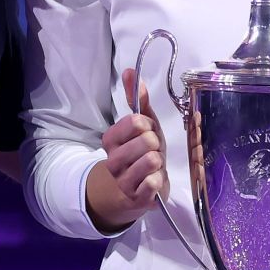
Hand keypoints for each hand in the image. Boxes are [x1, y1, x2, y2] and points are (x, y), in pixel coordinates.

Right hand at [103, 68, 168, 217]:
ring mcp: (123, 181)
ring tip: (153, 166)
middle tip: (151, 152)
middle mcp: (113, 160)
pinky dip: (159, 180)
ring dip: (158, 162)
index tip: (146, 132)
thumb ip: (137, 100)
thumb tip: (129, 71)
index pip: (135, 122)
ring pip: (152, 160)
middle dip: (156, 145)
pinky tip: (153, 181)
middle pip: (147, 141)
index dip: (148, 125)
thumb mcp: (143, 126)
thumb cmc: (141, 153)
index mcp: (111, 139)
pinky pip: (154, 182)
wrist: (134, 191)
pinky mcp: (135, 198)